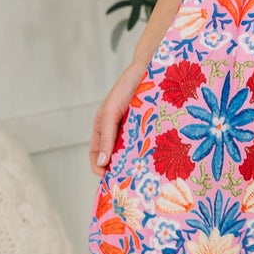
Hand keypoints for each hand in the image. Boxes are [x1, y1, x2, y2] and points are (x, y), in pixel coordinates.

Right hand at [88, 59, 147, 176]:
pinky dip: (150, 154)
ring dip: (136, 164)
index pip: (98, 155)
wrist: (150, 70)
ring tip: (143, 176)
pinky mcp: (151, 130)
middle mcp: (119, 133)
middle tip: (129, 183)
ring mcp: (135, 132)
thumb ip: (107, 137)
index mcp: (104, 129)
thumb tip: (102, 163)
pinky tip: (156, 162)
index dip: (100, 168)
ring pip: (133, 154)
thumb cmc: (125, 88)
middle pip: (116, 158)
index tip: (108, 179)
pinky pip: (148, 146)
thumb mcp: (110, 113)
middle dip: (120, 170)